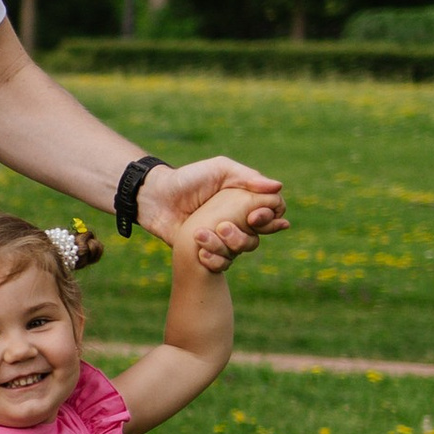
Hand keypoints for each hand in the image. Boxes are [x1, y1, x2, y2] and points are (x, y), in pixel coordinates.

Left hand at [136, 156, 286, 273]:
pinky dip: (214, 259)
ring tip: (202, 232)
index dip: (271, 216)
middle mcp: (238, 220)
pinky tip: (200, 251)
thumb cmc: (187, 179)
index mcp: (245, 201)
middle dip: (246, 235)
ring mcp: (223, 237)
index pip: (272, 212)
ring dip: (226, 244)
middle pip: (261, 235)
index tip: (255, 216)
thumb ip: (247, 176)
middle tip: (225, 226)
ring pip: (241, 250)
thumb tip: (278, 187)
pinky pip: (222, 264)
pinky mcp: (207, 251)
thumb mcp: (219, 169)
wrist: (155, 197)